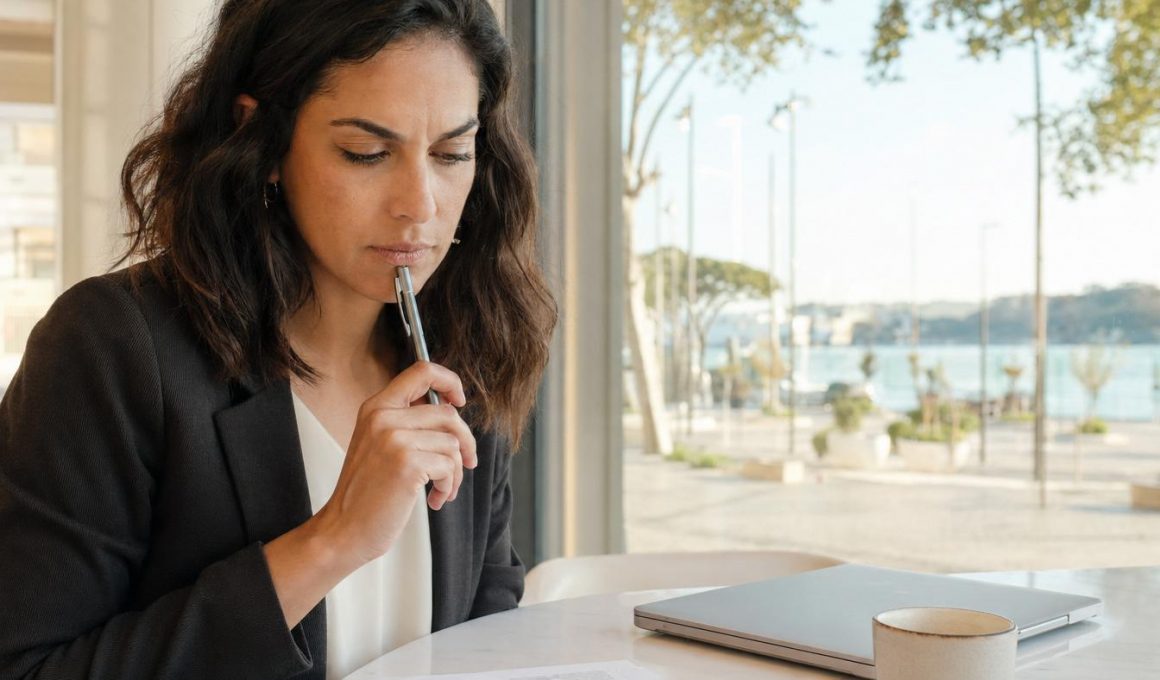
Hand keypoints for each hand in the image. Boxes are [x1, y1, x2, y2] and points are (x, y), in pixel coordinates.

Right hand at [312, 361, 476, 566]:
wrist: (343, 530)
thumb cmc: (366, 493)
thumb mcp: (378, 444)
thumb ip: (407, 422)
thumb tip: (451, 410)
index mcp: (376, 407)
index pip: (422, 370)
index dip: (449, 382)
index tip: (459, 402)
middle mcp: (383, 417)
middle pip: (448, 413)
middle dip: (466, 441)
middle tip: (467, 462)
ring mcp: (394, 439)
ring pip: (453, 443)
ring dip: (455, 472)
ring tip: (442, 489)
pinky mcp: (407, 463)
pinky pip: (449, 466)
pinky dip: (449, 486)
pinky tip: (434, 500)